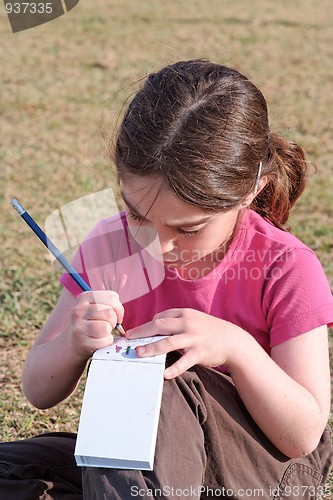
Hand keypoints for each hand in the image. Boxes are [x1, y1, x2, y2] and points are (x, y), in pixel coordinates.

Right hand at [68, 291, 123, 359]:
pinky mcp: (82, 342)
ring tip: (102, 332)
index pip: (112, 297)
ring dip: (109, 331)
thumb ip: (110, 304)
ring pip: (106, 327)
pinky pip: (104, 341)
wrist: (74, 341)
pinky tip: (98, 340)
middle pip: (109, 312)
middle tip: (108, 324)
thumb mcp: (97, 306)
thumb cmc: (91, 321)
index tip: (115, 314)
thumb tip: (120, 314)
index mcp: (85, 297)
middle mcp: (79, 310)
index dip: (119, 308)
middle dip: (114, 320)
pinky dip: (106, 342)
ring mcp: (78, 326)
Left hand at [126, 308, 243, 378]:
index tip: (134, 333)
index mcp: (184, 314)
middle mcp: (187, 323)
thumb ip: (177, 321)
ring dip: (152, 348)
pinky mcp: (199, 352)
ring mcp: (193, 337)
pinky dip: (174, 368)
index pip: (160, 316)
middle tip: (128, 339)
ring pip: (168, 342)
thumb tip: (155, 325)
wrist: (233, 340)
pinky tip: (165, 374)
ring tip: (139, 353)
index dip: (146, 325)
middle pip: (159, 326)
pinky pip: (184, 361)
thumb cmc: (209, 330)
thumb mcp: (194, 319)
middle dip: (142, 332)